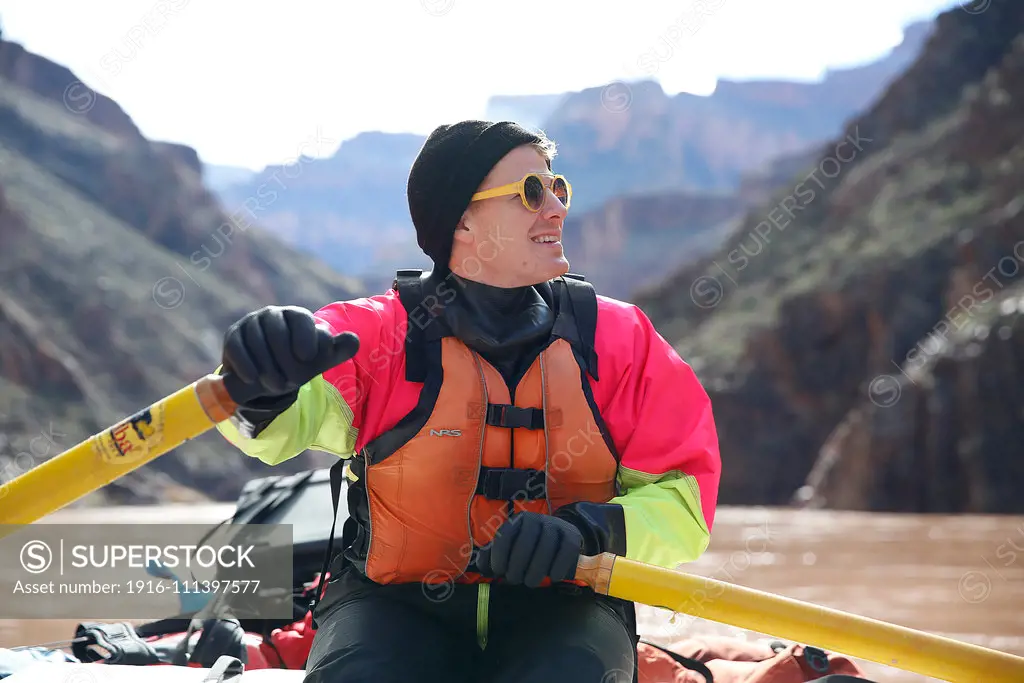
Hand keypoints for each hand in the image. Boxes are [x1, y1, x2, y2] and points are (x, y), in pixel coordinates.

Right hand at [220, 305, 358, 405]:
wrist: (269, 375)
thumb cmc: (299, 363)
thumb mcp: (320, 360)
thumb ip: (338, 350)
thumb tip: (354, 340)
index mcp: (296, 316)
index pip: (301, 319)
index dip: (305, 337)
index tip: (308, 358)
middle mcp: (272, 314)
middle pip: (277, 331)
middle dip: (285, 359)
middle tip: (292, 381)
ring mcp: (250, 323)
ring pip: (256, 341)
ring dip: (267, 366)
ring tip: (277, 384)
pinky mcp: (233, 336)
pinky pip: (237, 347)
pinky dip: (246, 365)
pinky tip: (255, 378)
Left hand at [476, 512, 582, 587]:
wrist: (559, 536)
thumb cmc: (528, 548)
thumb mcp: (509, 548)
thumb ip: (491, 557)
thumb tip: (482, 565)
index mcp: (517, 521)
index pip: (504, 537)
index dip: (499, 557)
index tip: (499, 572)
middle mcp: (536, 519)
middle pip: (525, 544)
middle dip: (517, 567)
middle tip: (515, 580)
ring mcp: (555, 526)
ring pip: (546, 549)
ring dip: (536, 571)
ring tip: (531, 582)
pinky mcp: (572, 535)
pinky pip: (566, 551)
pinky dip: (559, 567)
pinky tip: (553, 577)